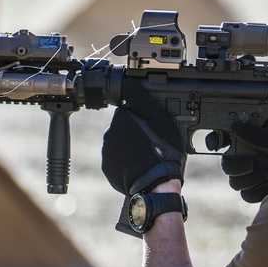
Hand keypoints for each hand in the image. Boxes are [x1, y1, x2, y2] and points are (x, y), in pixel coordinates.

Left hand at [101, 76, 185, 196]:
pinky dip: (127, 160)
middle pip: (124, 126)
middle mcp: (109, 133)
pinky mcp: (108, 168)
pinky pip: (118, 159)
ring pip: (121, 143)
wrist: (155, 184)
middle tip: (153, 141)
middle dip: (136, 131)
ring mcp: (107, 152)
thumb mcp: (159, 118)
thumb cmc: (161, 150)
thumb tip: (128, 82)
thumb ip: (141, 98)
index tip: (153, 126)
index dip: (143, 117)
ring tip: (148, 154)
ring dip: (132, 145)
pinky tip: (140, 164)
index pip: (130, 110)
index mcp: (120, 118)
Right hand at [220, 122, 267, 202]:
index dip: (219, 138)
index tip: (217, 142)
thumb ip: (260, 136)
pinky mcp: (260, 192)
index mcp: (258, 139)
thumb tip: (236, 126)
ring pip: (236, 180)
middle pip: (229, 162)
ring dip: (252, 178)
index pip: (232, 136)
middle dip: (238, 165)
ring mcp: (256, 175)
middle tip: (252, 164)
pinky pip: (246, 194)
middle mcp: (254, 156)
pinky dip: (258, 190)